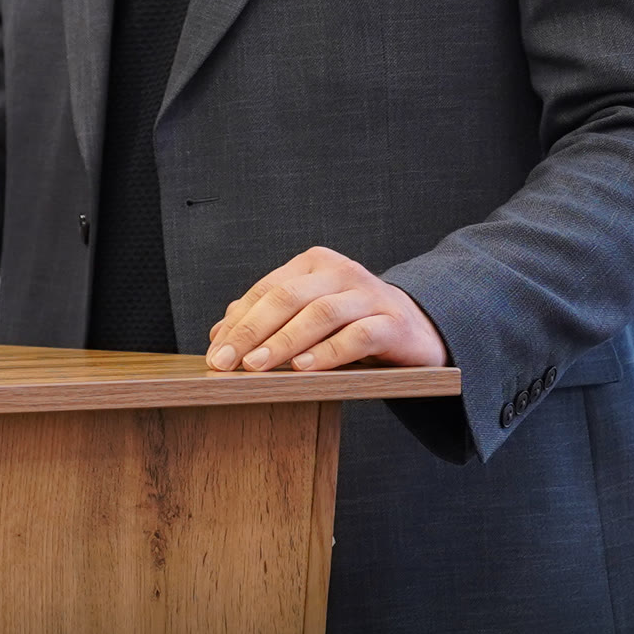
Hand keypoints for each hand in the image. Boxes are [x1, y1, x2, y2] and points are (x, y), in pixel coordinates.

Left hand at [207, 246, 448, 373]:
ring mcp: (369, 294)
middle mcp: (341, 272)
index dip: (239, 321)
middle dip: (252, 331)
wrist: (417, 330)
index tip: (216, 353)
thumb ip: (267, 319)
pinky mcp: (393, 322)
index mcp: (315, 264)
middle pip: (288, 297)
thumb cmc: (352, 323)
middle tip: (227, 362)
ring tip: (258, 366)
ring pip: (320, 313)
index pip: (267, 289)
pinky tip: (304, 368)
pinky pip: (358, 335)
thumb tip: (218, 334)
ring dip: (285, 341)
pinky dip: (328, 352)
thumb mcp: (308, 317)